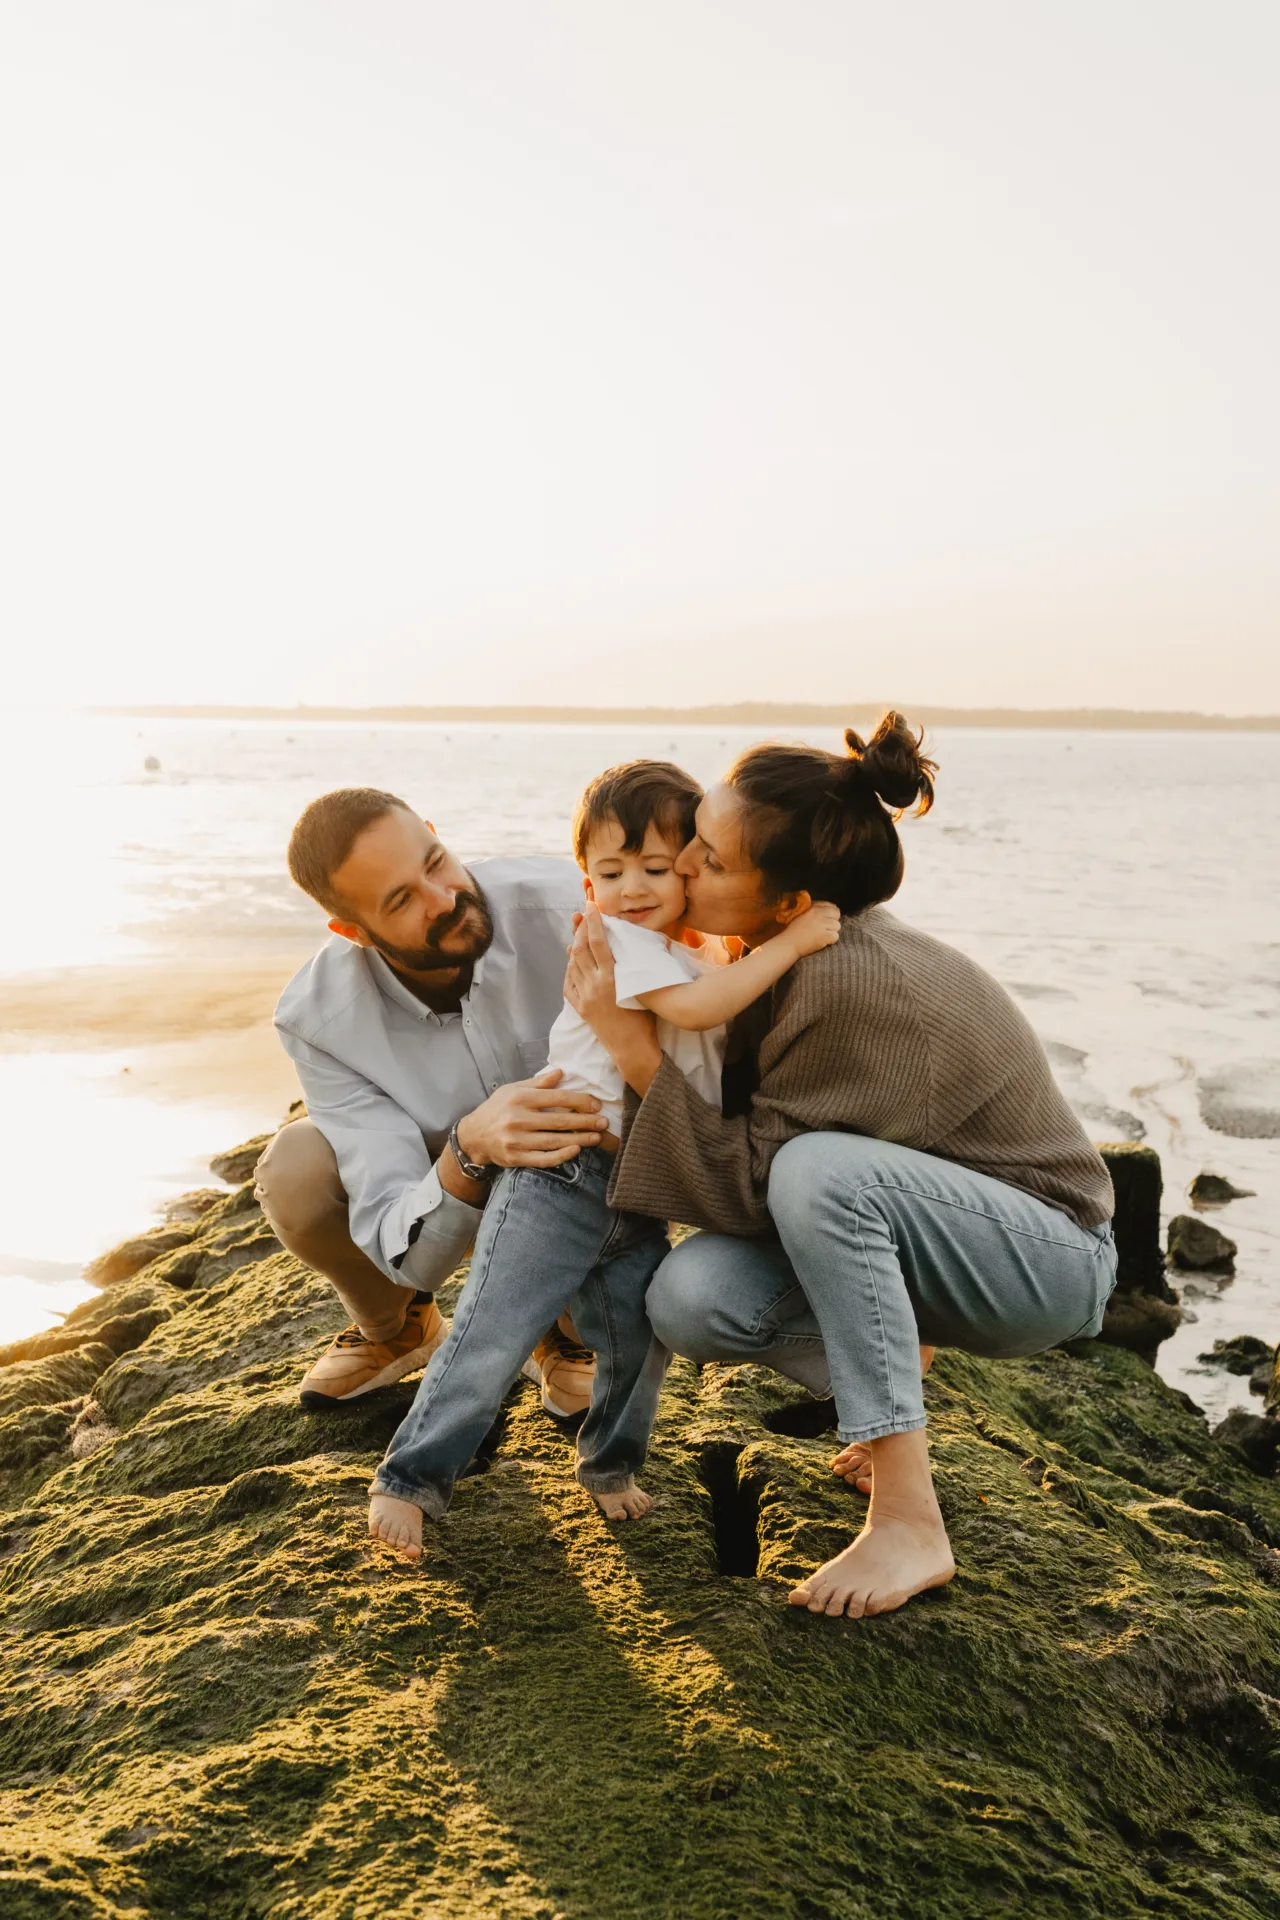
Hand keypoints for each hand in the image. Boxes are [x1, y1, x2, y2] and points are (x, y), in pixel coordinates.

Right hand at [455, 1068, 603, 1169]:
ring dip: (579, 1139)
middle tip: (604, 1122)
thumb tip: (561, 1072)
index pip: (556, 1098)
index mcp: (519, 1098)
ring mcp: (516, 1140)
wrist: (473, 1136)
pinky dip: (561, 1156)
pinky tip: (575, 1150)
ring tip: (596, 1137)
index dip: (579, 1101)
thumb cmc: (496, 1109)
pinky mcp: (515, 1158)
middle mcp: (517, 1118)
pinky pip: (543, 1158)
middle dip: (585, 1121)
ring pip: (554, 1141)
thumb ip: (537, 1083)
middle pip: (559, 1121)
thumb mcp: (512, 1089)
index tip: (596, 1104)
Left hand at [565, 903, 662, 1093]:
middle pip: (581, 949)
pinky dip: (570, 967)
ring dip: (574, 945)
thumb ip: (632, 965)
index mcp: (613, 978)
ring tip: (577, 931)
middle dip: (580, 928)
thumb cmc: (645, 1018)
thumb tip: (627, 942)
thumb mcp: (641, 986)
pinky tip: (572, 957)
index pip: (599, 942)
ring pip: (573, 964)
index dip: (594, 922)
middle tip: (581, 913)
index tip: (591, 906)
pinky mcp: (580, 1008)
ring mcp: (584, 997)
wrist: (632, 1047)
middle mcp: (595, 985)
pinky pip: (569, 982)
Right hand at [782, 901, 841, 957]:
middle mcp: (818, 915)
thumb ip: (814, 909)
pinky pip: (835, 936)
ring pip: (837, 926)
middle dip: (833, 921)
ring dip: (832, 931)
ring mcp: (821, 925)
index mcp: (813, 908)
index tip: (827, 919)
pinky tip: (823, 941)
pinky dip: (831, 940)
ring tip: (823, 935)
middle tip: (826, 928)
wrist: (788, 943)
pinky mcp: (824, 936)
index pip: (832, 906)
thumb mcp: (802, 914)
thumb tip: (830, 906)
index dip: (831, 913)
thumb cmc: (793, 930)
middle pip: (837, 914)